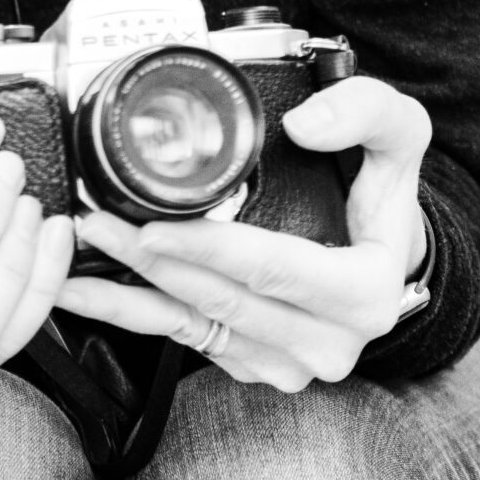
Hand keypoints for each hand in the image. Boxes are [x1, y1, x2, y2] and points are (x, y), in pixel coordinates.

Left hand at [50, 74, 433, 391]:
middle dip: (153, 262)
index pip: (277, 270)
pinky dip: (132, 315)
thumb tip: (306, 122)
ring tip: (80, 249)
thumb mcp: (400, 138)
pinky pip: (184, 342)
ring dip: (129, 290)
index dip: (212, 249)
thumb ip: (367, 113)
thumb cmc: (383, 197)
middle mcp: (328, 343)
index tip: (154, 226)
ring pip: (196, 325)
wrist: (383, 258)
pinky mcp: (252, 366)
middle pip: (224, 301)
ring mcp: (288, 364)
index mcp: (365, 294)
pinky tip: (87, 293)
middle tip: (97, 224)